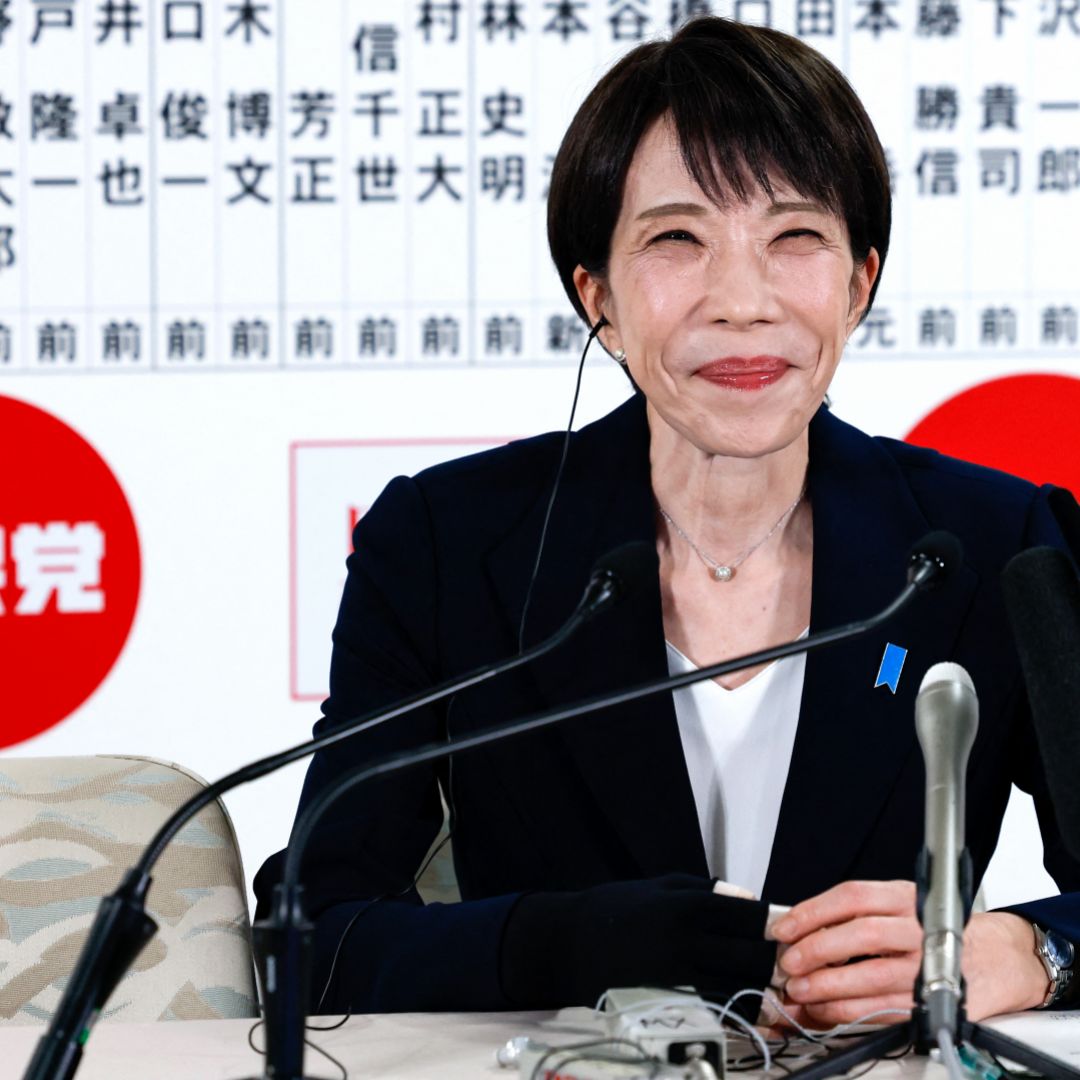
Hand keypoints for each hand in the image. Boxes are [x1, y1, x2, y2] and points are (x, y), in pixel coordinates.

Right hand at [500, 873, 776, 1010]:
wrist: (567, 943)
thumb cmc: (615, 908)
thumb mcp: (659, 887)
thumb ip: (706, 891)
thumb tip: (748, 899)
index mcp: (686, 905)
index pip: (747, 917)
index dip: (772, 925)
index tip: (787, 931)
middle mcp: (686, 941)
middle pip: (749, 956)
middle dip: (774, 963)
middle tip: (792, 967)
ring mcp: (677, 977)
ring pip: (736, 990)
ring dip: (762, 994)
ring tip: (779, 995)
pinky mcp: (666, 1004)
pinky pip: (712, 1012)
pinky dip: (736, 1015)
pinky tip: (751, 1016)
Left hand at [767, 880, 1048, 1028]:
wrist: (997, 959)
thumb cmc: (938, 930)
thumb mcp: (901, 906)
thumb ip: (855, 916)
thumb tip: (798, 934)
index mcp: (905, 897)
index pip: (852, 897)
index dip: (812, 911)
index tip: (784, 928)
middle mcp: (919, 928)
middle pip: (860, 934)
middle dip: (817, 949)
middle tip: (789, 961)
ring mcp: (928, 966)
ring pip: (870, 974)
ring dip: (828, 985)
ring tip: (800, 989)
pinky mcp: (934, 1000)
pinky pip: (884, 1007)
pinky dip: (848, 1010)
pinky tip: (826, 1009)